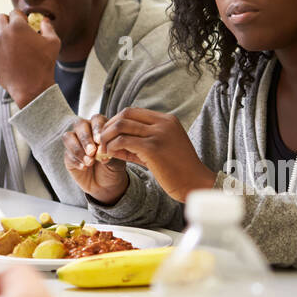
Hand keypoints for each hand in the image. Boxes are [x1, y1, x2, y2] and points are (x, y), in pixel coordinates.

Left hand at [0, 10, 61, 108]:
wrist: (30, 87)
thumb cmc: (43, 65)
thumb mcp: (53, 43)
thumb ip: (48, 27)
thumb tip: (43, 19)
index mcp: (18, 25)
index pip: (15, 13)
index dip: (21, 18)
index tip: (24, 24)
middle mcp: (3, 31)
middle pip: (1, 18)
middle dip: (8, 22)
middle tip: (16, 32)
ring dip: (0, 31)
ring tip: (9, 40)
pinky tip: (2, 48)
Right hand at [62, 114, 129, 204]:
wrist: (107, 185)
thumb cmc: (114, 168)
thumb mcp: (118, 160)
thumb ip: (111, 152)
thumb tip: (101, 150)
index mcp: (100, 128)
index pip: (96, 120)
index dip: (97, 128)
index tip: (99, 140)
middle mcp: (86, 132)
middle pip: (80, 125)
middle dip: (85, 138)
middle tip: (92, 151)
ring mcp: (75, 143)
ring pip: (69, 137)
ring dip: (78, 149)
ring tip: (89, 162)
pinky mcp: (68, 156)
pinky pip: (67, 154)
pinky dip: (76, 160)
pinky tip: (84, 167)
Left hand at [93, 107, 214, 202]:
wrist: (195, 184)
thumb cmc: (179, 171)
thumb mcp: (160, 151)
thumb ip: (138, 145)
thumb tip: (112, 143)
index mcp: (167, 120)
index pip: (133, 112)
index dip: (116, 121)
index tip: (109, 135)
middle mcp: (163, 123)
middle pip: (125, 114)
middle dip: (108, 126)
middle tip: (101, 142)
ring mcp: (159, 134)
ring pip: (121, 125)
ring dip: (107, 137)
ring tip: (103, 150)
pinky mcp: (153, 148)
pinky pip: (123, 141)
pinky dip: (112, 147)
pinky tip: (109, 156)